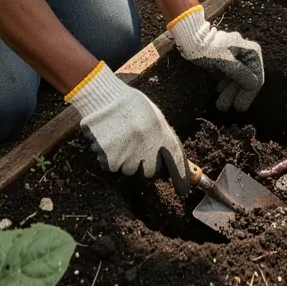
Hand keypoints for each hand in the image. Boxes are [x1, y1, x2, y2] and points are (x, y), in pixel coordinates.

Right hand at [68, 62, 190, 193]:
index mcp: (161, 131)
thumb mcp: (152, 114)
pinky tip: (107, 142)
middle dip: (142, 164)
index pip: (176, 159)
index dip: (181, 176)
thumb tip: (167, 155)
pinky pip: (111, 167)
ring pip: (128, 170)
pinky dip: (107, 158)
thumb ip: (160, 134)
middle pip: (149, 171)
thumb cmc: (127, 103)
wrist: (102, 97)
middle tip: (134, 150)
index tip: (183, 188)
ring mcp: (129, 154)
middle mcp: (147, 145)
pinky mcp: (111, 159)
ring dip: (123, 160)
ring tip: (118, 140)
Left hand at [170, 5, 263, 111]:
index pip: (255, 77)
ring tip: (220, 106)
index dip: (248, 94)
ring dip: (229, 92)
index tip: (239, 107)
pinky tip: (218, 91)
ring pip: (236, 79)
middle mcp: (246, 53)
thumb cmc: (209, 49)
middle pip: (246, 79)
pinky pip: (229, 76)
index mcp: (250, 50)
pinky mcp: (225, 59)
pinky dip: (225, 85)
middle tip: (225, 108)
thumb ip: (241, 73)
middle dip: (235, 94)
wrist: (191, 38)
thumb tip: (255, 84)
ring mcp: (235, 56)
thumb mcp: (225, 62)